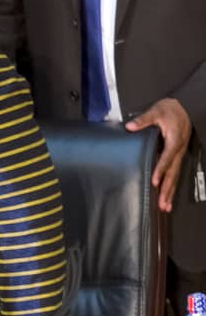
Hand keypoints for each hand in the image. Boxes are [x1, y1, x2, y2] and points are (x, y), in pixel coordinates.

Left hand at [128, 97, 192, 211]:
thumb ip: (143, 120)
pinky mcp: (176, 157)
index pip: (167, 157)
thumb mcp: (156, 111)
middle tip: (162, 203)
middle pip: (173, 173)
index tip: (154, 180)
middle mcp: (178, 151)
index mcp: (174, 140)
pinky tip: (166, 196)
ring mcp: (178, 155)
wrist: (184, 109)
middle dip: (167, 189)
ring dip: (170, 192)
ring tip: (165, 206)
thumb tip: (130, 126)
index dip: (161, 169)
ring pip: (175, 176)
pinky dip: (170, 186)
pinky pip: (174, 173)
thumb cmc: (169, 110)